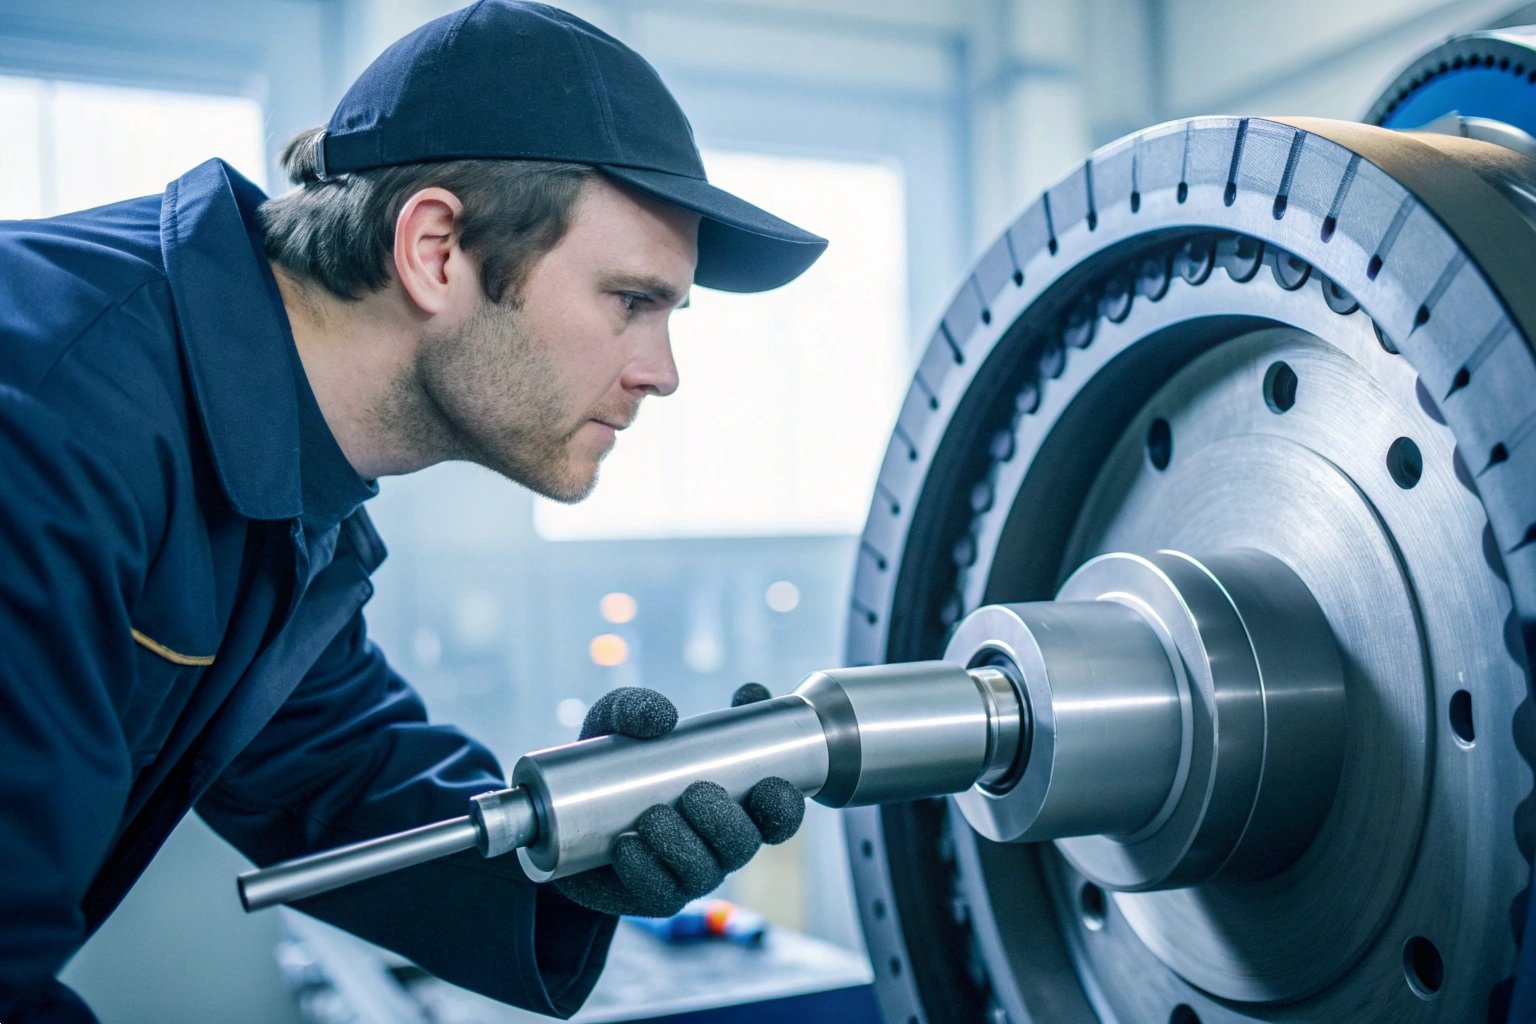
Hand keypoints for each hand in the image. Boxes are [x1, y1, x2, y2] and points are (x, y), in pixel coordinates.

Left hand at [552, 684, 804, 916]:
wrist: (566, 812)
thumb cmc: (612, 759)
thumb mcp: (617, 720)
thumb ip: (639, 706)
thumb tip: (664, 719)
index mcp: (734, 798)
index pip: (778, 812)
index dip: (784, 804)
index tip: (769, 784)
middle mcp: (720, 841)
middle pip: (745, 844)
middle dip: (726, 821)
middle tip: (694, 794)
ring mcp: (691, 872)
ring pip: (705, 871)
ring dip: (682, 845)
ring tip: (650, 817)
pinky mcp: (656, 895)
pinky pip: (661, 891)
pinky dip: (645, 868)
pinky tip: (625, 845)